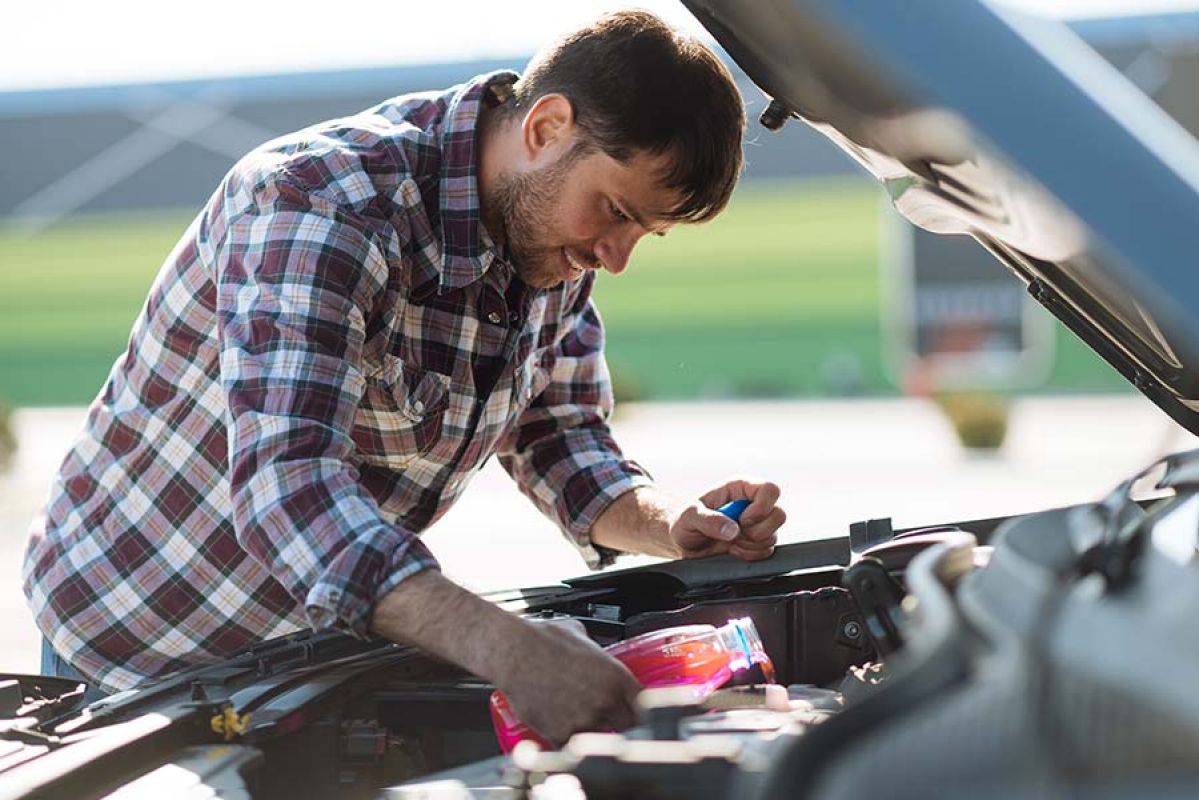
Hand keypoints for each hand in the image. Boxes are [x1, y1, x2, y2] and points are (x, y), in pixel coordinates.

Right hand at [497, 619, 640, 745]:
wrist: (513, 652)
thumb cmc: (542, 639)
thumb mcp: (580, 634)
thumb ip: (594, 650)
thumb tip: (594, 652)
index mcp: (615, 677)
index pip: (644, 703)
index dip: (643, 709)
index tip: (638, 711)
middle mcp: (604, 701)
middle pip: (628, 726)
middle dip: (621, 723)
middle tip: (609, 717)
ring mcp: (582, 720)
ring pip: (598, 736)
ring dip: (591, 729)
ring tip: (573, 711)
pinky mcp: (559, 733)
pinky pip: (570, 744)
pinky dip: (565, 737)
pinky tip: (557, 720)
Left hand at [669, 477, 784, 560]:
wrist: (683, 543)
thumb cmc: (685, 522)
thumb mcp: (689, 517)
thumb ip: (709, 520)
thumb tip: (733, 530)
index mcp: (739, 488)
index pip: (770, 489)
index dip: (761, 507)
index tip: (743, 521)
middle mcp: (752, 504)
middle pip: (779, 514)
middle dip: (758, 531)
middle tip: (736, 534)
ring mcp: (757, 524)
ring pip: (774, 536)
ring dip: (751, 545)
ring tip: (730, 543)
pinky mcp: (757, 542)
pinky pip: (767, 552)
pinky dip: (751, 555)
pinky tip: (734, 551)